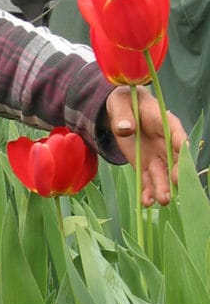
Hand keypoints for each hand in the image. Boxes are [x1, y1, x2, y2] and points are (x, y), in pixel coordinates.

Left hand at [106, 86, 186, 205]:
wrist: (120, 109)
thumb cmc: (125, 101)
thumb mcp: (120, 103)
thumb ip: (123, 116)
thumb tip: (126, 129)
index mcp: (164, 122)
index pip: (176, 133)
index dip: (181, 142)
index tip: (184, 151)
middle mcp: (165, 142)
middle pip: (174, 159)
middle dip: (176, 172)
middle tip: (175, 183)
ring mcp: (155, 155)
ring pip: (162, 173)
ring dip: (163, 187)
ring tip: (162, 201)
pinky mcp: (143, 164)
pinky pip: (147, 179)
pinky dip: (146, 190)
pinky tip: (145, 202)